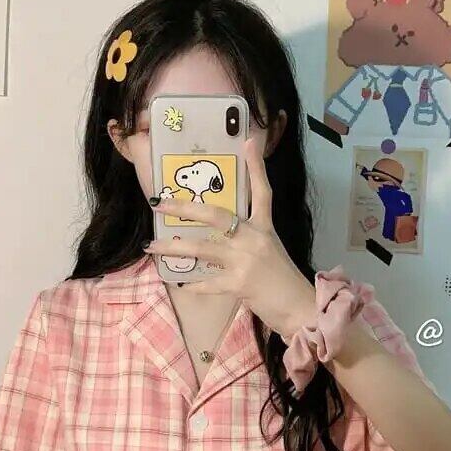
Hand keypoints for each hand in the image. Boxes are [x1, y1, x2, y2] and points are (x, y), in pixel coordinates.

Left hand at [143, 137, 316, 338]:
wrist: (299, 308)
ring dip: (173, 248)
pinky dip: (193, 285)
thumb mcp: (270, 250)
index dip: (256, 167)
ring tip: (152, 246)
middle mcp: (254, 239)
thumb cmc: (282, 281)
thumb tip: (223, 233)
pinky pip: (207, 282)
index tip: (249, 142)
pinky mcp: (239, 284)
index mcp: (265, 228)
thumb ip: (249, 238)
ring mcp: (245, 261)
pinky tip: (179, 284)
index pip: (262, 192)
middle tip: (160, 203)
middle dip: (185, 207)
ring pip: (201, 249)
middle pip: (217, 214)